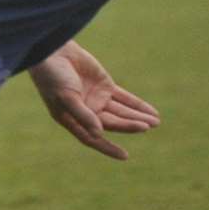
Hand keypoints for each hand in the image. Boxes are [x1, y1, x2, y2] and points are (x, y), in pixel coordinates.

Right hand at [28, 42, 159, 159]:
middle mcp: (86, 112)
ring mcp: (97, 99)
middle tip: (148, 126)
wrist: (52, 53)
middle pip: (113, 123)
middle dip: (130, 125)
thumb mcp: (66, 97)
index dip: (108, 147)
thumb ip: (83, 115)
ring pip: (122, 112)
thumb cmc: (52, 78)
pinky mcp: (105, 86)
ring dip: (138, 117)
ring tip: (156, 122)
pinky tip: (151, 112)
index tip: (124, 156)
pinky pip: (125, 99)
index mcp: (72, 119)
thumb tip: (99, 134)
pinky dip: (138, 105)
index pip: (92, 138)